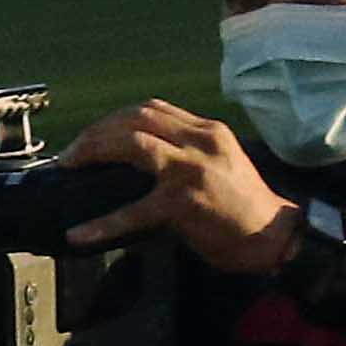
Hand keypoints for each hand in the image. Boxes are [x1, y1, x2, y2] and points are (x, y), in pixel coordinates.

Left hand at [66, 98, 300, 271]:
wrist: (276, 237)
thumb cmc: (243, 206)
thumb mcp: (216, 164)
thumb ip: (182, 153)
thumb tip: (129, 159)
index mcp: (207, 131)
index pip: (152, 108)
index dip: (115, 117)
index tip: (92, 133)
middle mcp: (200, 141)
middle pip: (136, 118)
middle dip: (97, 130)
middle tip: (71, 152)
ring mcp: (192, 169)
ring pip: (132, 143)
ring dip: (93, 150)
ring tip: (68, 166)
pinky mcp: (184, 202)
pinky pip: (133, 211)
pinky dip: (101, 224)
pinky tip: (79, 234)